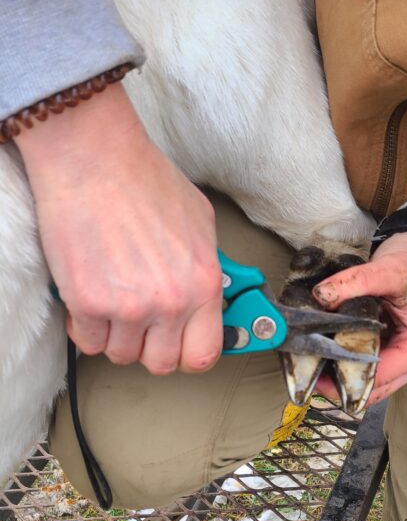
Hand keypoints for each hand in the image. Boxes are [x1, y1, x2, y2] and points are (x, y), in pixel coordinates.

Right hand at [16, 84, 221, 374]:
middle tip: (137, 320)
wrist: (93, 157)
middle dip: (147, 346)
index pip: (203, 355)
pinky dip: (84, 327)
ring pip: (120, 354)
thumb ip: (206, 267)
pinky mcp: (87, 304)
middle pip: (159, 363)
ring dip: (114, 334)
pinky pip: (87, 342)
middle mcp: (170, 303)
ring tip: (110, 299)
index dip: (186, 354)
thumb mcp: (200, 222)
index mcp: (203, 285)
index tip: (176, 344)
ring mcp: (128, 307)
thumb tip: (208, 292)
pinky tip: (87, 299)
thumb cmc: (144, 179)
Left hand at [313, 232, 406, 403]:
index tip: (311, 367)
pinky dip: (344, 366)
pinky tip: (323, 352)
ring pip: (366, 385)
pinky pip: (365, 372)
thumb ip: (355, 281)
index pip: (378, 377)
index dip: (342, 377)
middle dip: (336, 381)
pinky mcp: (392, 359)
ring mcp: (404, 364)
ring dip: (338, 376)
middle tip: (302, 365)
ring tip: (309, 359)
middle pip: (371, 389)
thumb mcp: (388, 268)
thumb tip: (322, 296)